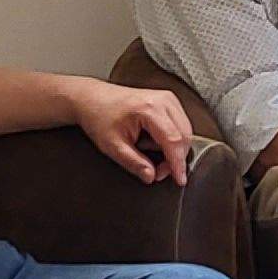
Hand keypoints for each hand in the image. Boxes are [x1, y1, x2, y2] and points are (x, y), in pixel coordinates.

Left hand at [71, 82, 190, 183]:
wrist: (91, 99)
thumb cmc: (99, 116)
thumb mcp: (112, 146)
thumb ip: (134, 163)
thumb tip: (151, 175)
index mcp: (149, 109)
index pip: (174, 140)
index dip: (178, 164)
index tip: (180, 180)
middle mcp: (163, 100)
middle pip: (184, 136)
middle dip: (174, 158)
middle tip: (156, 171)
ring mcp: (167, 99)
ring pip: (185, 131)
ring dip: (173, 149)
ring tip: (147, 151)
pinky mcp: (168, 101)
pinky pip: (180, 125)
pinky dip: (171, 139)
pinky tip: (153, 141)